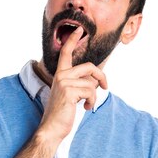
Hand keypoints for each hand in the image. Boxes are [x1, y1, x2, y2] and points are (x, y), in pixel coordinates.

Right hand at [40, 27, 107, 141]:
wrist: (51, 128)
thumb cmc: (62, 114)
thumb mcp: (70, 95)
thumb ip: (80, 83)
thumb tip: (97, 80)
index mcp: (60, 75)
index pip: (66, 53)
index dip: (73, 40)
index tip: (79, 29)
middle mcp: (61, 75)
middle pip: (89, 67)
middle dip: (101, 77)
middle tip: (106, 87)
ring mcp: (64, 82)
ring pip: (91, 83)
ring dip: (93, 96)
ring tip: (86, 105)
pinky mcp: (69, 91)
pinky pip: (91, 91)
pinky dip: (91, 102)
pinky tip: (85, 108)